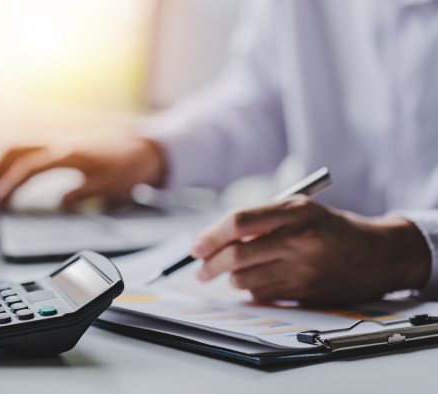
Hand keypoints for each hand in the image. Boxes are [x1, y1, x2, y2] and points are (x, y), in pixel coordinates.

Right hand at [0, 137, 167, 208]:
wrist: (145, 150)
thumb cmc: (128, 167)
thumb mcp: (109, 185)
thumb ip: (84, 193)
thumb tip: (62, 201)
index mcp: (68, 153)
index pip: (30, 166)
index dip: (11, 182)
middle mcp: (59, 145)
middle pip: (16, 152)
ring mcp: (58, 145)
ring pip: (20, 149)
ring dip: (1, 164)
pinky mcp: (60, 149)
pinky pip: (30, 152)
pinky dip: (14, 162)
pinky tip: (8, 175)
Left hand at [192, 196, 430, 303]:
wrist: (378, 254)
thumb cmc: (330, 228)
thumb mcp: (299, 209)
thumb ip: (258, 220)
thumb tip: (210, 240)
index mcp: (295, 211)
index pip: (239, 222)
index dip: (211, 235)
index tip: (196, 246)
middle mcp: (299, 240)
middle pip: (237, 256)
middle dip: (210, 264)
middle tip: (201, 269)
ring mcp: (303, 269)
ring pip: (245, 279)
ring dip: (232, 277)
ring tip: (235, 270)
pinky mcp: (305, 292)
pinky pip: (262, 294)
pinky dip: (252, 288)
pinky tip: (262, 279)